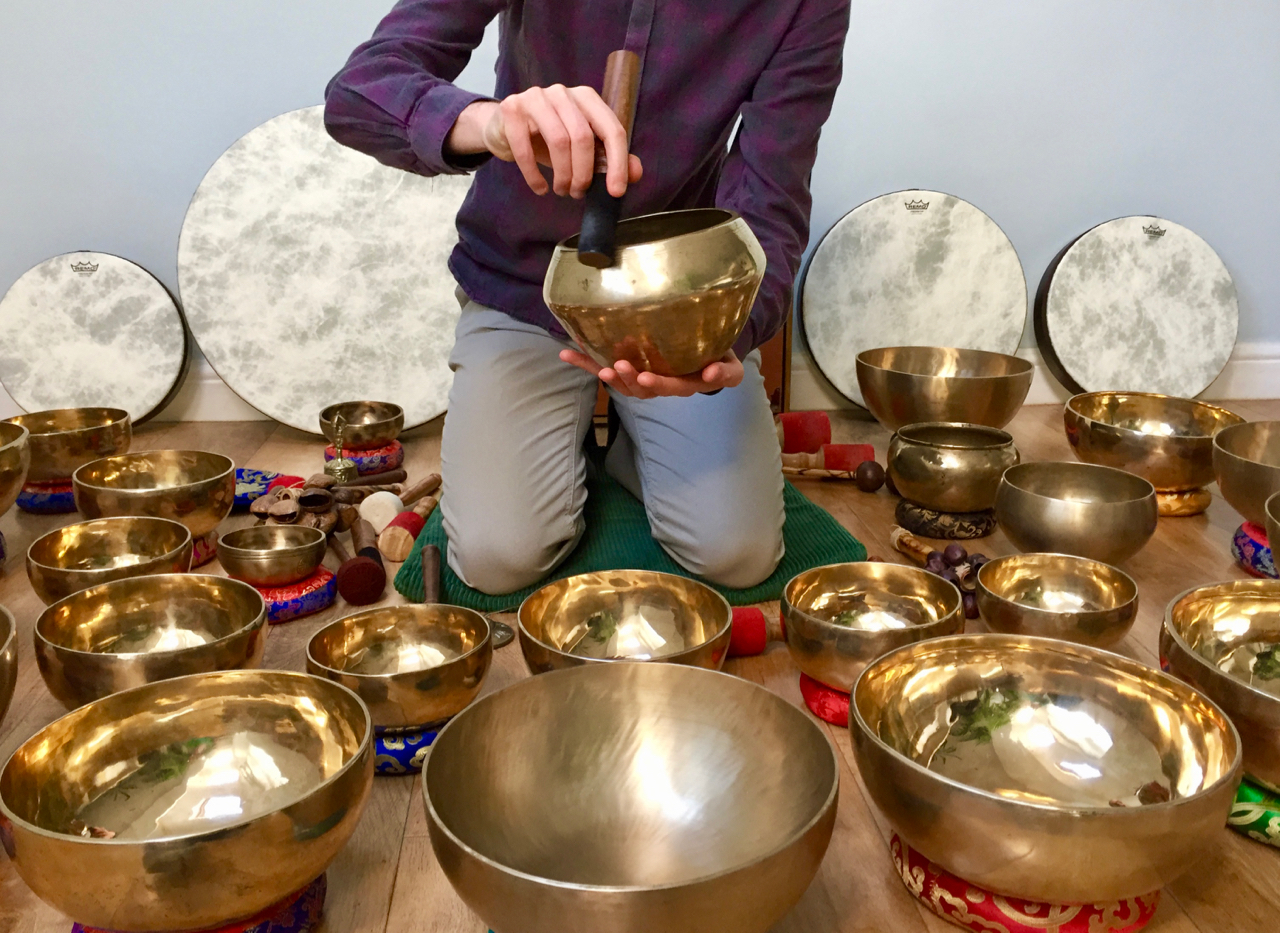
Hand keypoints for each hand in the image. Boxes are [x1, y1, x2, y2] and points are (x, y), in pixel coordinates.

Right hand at [447, 89, 642, 197]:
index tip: (616, 192)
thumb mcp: (581, 149)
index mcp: (587, 98)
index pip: (612, 129)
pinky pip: (526, 148)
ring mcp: (536, 97)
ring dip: (562, 175)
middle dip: (584, 173)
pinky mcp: (512, 108)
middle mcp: (563, 92)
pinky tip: (540, 188)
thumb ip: (609, 158)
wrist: (505, 129)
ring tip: (561, 190)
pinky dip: (534, 175)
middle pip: (583, 137)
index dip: (618, 163)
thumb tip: (636, 173)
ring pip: (558, 140)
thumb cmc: (547, 139)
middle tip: (578, 193)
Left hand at [559, 350, 744, 398]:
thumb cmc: (718, 359)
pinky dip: (586, 362)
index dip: (658, 384)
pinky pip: (606, 367)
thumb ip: (726, 372)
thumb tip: (714, 373)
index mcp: (685, 384)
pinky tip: (566, 353)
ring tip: (596, 367)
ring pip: (623, 384)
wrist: (707, 357)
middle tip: (617, 368)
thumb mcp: (730, 367)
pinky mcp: (629, 368)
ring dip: (607, 375)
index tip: (646, 377)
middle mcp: (661, 384)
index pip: (671, 387)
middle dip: (628, 380)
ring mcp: (643, 377)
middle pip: (642, 389)